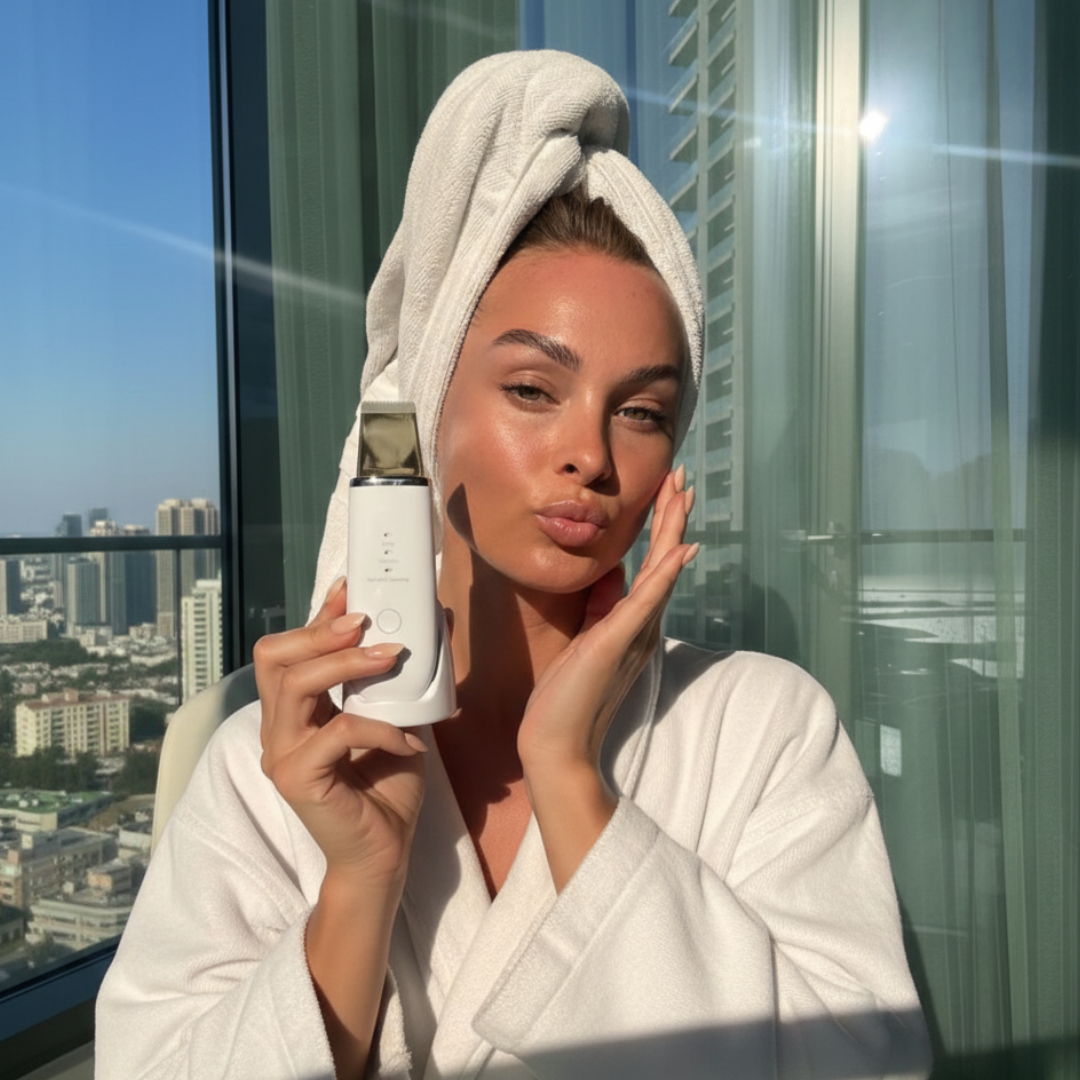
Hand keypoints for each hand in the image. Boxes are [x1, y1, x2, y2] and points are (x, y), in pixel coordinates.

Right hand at [254, 577, 426, 887]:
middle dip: (321, 630)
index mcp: (295, 713)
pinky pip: (335, 733)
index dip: (317, 615)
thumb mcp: (397, 718)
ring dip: (346, 664)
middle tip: (366, 621)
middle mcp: (279, 730)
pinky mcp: (297, 780)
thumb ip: (397, 679)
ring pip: (296, 686)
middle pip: (274, 657)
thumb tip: (429, 623)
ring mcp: (281, 755)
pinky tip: (407, 740)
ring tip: (390, 657)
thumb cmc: (388, 788)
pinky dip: (378, 727)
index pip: (289, 651)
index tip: (350, 589)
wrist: (385, 855)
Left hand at [517, 466, 696, 887]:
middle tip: (682, 475)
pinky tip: (680, 551)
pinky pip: (645, 602)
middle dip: (672, 515)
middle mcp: (643, 625)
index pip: (653, 564)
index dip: (662, 526)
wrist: (555, 741)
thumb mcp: (587, 640)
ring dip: (673, 530)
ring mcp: (634, 634)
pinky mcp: (616, 643)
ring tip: (683, 494)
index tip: (667, 490)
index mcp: (634, 623)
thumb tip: (611, 574)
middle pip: (665, 559)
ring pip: (661, 571)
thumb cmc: (567, 695)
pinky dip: (664, 575)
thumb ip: (603, 608)